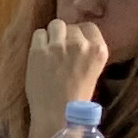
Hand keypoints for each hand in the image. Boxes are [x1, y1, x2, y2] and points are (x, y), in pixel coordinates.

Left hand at [24, 19, 109, 137]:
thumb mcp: (93, 71)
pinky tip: (39, 54)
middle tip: (60, 50)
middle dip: (65, 35)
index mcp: (98, 50)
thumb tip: (78, 39)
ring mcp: (58, 46)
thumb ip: (87, 53)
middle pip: (71, 26)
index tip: (74, 42)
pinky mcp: (38, 50)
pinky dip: (38, 41)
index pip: (89, 27)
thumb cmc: (76, 98)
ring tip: (49, 50)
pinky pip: (38, 33)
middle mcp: (80, 44)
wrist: (57, 113)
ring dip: (52, 35)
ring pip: (55, 25)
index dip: (80, 33)